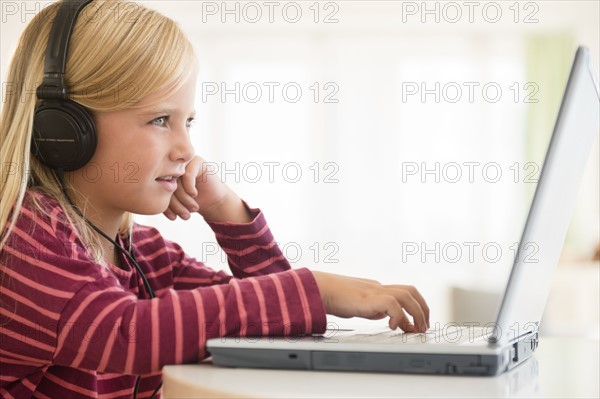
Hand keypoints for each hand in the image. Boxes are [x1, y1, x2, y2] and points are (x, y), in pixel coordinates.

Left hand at [164, 155, 250, 222]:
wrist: (213, 200)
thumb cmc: (191, 202)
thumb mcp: (174, 202)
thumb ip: (161, 198)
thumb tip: (150, 198)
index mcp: (162, 175)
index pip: (157, 189)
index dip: (164, 205)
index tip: (173, 218)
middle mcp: (171, 166)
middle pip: (167, 185)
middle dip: (176, 204)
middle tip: (185, 216)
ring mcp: (184, 162)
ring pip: (177, 181)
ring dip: (184, 199)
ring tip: (192, 210)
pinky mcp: (196, 161)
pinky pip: (188, 174)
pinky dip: (190, 188)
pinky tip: (195, 195)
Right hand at [311, 271, 429, 332]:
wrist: (318, 289)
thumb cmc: (333, 298)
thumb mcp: (358, 306)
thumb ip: (373, 309)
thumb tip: (386, 317)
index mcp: (376, 289)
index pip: (404, 293)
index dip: (415, 307)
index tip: (415, 324)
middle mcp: (378, 287)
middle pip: (411, 291)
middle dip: (422, 309)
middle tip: (423, 327)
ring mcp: (374, 291)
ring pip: (407, 295)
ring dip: (416, 313)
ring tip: (415, 329)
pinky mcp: (369, 298)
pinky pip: (393, 304)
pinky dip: (398, 316)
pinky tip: (392, 327)